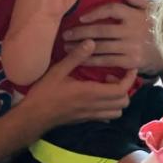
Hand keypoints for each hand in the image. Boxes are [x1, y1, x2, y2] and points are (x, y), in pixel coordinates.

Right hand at [20, 40, 135, 134]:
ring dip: (117, 99)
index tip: (130, 68)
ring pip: (117, 111)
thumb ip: (76, 57)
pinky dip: (109, 108)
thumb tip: (91, 41)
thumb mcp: (58, 71)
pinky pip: (106, 116)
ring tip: (106, 86)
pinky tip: (99, 98)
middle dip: (124, 88)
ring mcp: (91, 115)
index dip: (130, 78)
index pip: (121, 89)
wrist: (33, 116)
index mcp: (91, 93)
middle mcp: (95, 106)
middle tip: (112, 75)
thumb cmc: (45, 93)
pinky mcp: (86, 120)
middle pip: (123, 101)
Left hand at [62, 0, 162, 72]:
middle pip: (101, 30)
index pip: (111, 9)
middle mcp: (131, 30)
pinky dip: (92, 60)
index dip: (94, 13)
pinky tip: (81, 60)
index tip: (81, 18)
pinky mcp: (130, 61)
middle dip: (80, 33)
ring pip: (100, 46)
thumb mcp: (151, 10)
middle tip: (65, 34)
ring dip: (81, 47)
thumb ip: (139, 0)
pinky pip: (107, 60)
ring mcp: (130, 46)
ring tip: (67, 47)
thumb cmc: (155, 28)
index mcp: (133, 15)